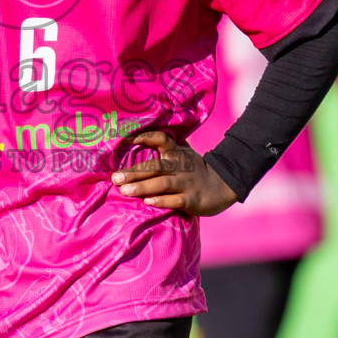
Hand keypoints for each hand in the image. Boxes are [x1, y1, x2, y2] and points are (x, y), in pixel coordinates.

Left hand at [112, 130, 238, 216]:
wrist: (222, 186)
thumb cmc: (195, 169)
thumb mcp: (183, 153)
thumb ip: (166, 146)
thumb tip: (139, 136)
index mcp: (176, 152)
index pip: (161, 139)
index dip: (144, 136)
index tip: (125, 138)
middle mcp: (180, 166)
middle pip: (155, 166)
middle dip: (134, 172)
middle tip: (115, 178)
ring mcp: (186, 183)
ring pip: (162, 184)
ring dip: (142, 187)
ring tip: (124, 191)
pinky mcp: (192, 199)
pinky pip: (175, 200)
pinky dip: (161, 201)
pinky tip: (147, 202)